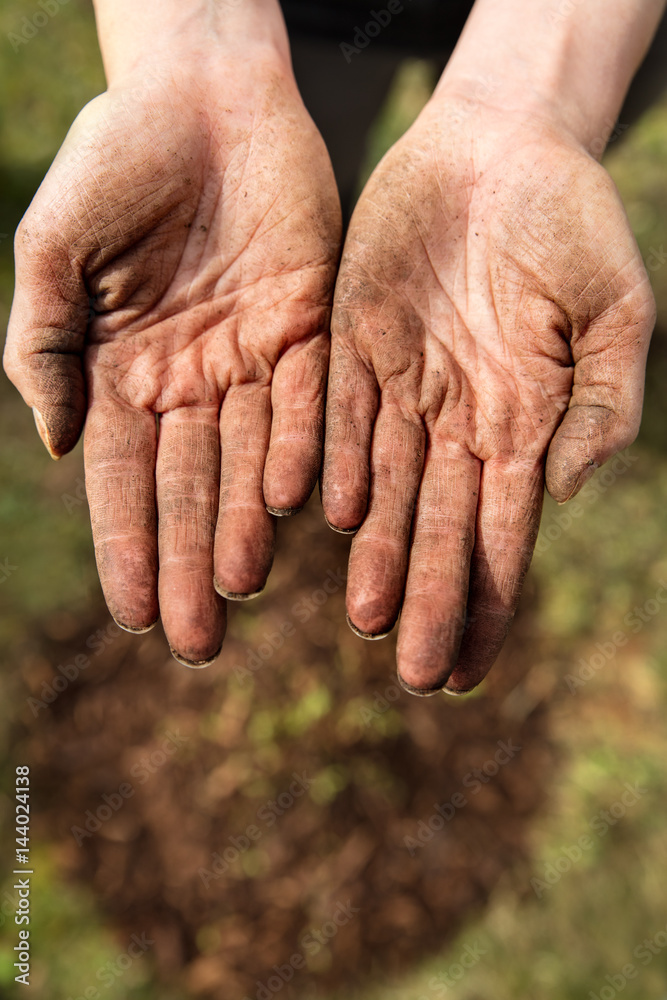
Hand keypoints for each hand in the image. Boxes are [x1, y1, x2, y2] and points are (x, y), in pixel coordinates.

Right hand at [4, 41, 340, 665]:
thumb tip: (55, 448)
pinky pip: (308, 400)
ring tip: (242, 588)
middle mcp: (189, 382)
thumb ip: (42, 349)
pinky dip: (301, 449)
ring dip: (245, 525)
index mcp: (122, 373)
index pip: (123, 479)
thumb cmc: (113, 160)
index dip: (127, 546)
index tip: (134, 614)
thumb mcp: (53, 251)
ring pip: (251, 460)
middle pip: (189, 490)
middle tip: (197, 644)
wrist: (202, 94)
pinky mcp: (312, 327)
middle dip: (189, 565)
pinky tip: (295, 503)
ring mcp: (251, 359)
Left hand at [322, 96, 653, 693]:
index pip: (504, 535)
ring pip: (386, 487)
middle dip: (432, 599)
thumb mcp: (617, 311)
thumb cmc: (573, 224)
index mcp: (524, 424)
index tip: (472, 671)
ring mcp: (402, 386)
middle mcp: (458, 421)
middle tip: (416, 674)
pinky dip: (340, 463)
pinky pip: (342, 414)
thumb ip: (602, 405)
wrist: (501, 146)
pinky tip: (335, 516)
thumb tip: (567, 494)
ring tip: (370, 617)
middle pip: (442, 527)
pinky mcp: (351, 344)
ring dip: (380, 552)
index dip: (489, 603)